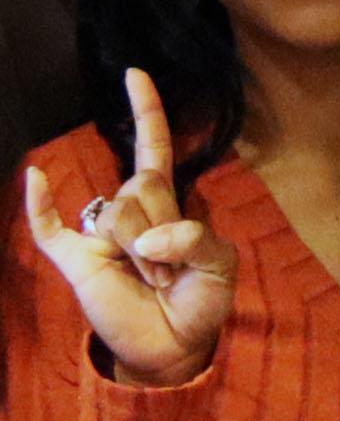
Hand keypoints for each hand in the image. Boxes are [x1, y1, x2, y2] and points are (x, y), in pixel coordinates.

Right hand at [20, 70, 235, 387]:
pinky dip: (40, 202)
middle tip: (173, 272)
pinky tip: (37, 177)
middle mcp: (130, 210)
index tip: (135, 74)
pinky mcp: (73, 258)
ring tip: (153, 282)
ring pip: (118, 213)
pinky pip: (49, 225)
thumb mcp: (220, 266)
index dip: (147, 112)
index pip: (154, 148)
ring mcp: (98, 233)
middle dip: (165, 230)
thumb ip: (196, 241)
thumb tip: (149, 241)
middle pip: (143, 187)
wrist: (173, 346)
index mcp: (168, 204)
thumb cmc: (199, 301)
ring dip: (144, 254)